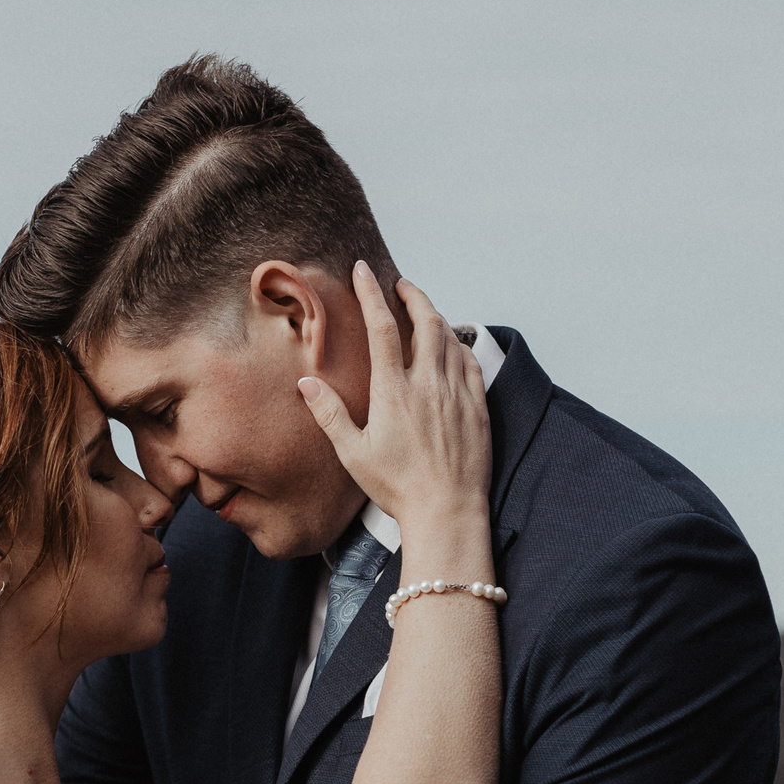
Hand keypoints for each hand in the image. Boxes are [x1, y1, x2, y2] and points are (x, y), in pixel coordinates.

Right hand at [299, 264, 491, 530]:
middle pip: (426, 321)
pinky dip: (458, 345)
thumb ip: (329, 414)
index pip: (382, 328)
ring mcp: (457, 394)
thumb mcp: (353, 454)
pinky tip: (451, 346)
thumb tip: (306, 382)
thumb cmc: (397, 487)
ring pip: (450, 338)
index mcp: (393, 392)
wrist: (446, 512)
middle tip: (400, 284)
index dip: (371, 294)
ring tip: (422, 311)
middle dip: (413, 295)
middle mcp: (428, 385)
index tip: (364, 271)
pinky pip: (470, 362)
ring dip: (435, 317)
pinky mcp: (477, 407)